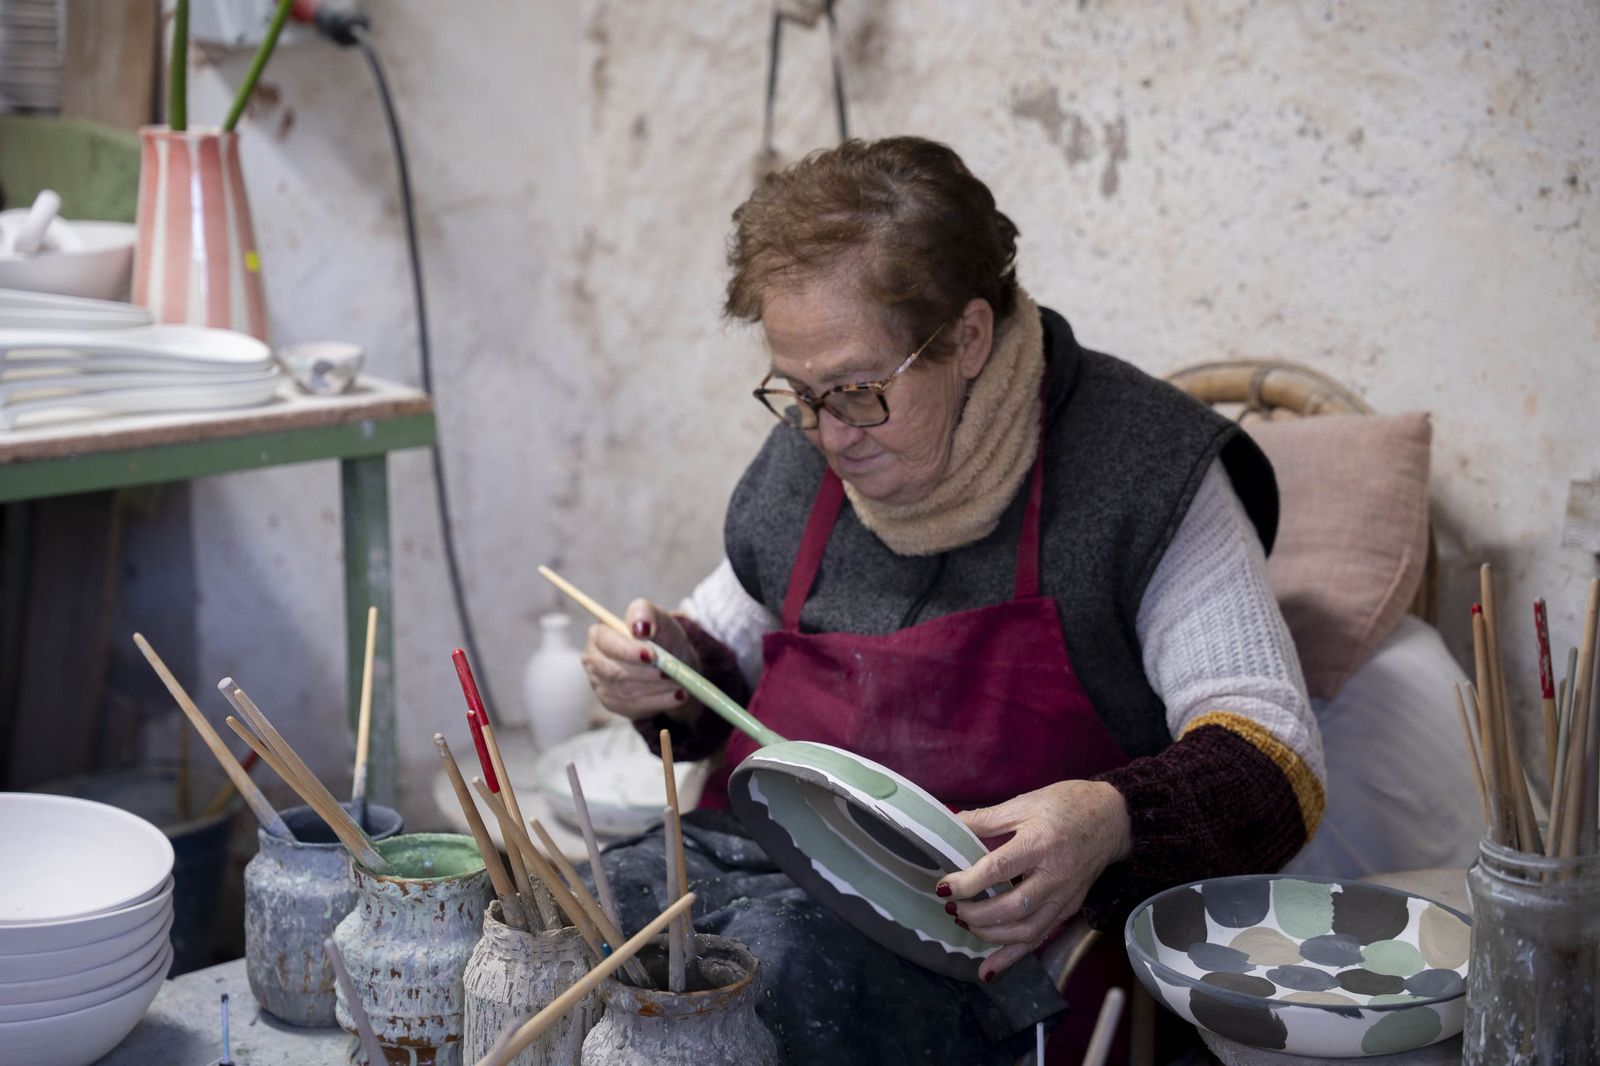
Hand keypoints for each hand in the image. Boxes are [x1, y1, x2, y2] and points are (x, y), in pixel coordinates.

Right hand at [579, 599, 702, 725]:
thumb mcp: (657, 617)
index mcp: (599, 635)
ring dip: (656, 688)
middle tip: (671, 673)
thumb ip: (645, 613)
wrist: (673, 662)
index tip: (652, 655)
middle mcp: (594, 661)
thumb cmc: (660, 636)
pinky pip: (635, 707)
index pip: (606, 644)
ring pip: (626, 691)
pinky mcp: (614, 704)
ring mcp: (602, 685)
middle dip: (646, 674)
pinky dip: (659, 702)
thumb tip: (640, 628)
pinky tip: (677, 696)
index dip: (628, 651)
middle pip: (614, 672)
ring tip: (680, 682)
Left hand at [938, 780, 1131, 979]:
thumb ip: (986, 819)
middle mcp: (1054, 876)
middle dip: (976, 914)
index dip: (968, 882)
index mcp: (1040, 843)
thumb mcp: (1024, 803)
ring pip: (1026, 931)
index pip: (999, 869)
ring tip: (965, 924)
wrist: (1112, 818)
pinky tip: (988, 969)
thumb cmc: (1066, 805)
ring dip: (990, 935)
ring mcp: (1064, 897)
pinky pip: (1039, 938)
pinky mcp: (1068, 909)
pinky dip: (1012, 956)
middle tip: (952, 907)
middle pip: (1012, 907)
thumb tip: (948, 826)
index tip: (943, 887)